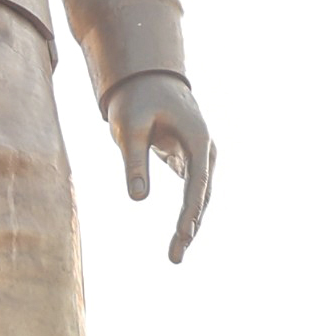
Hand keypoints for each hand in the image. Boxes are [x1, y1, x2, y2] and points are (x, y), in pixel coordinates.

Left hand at [105, 70, 214, 262]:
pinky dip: (188, 213)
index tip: (183, 234)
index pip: (197, 182)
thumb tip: (138, 198)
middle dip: (190, 226)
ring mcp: (201, 156)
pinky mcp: (190, 161)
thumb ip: (134, 161)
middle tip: (175, 256)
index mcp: (197, 137)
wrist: (147, 78)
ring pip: (200, 196)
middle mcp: (206, 149)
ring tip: (176, 254)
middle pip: (202, 195)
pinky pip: (193, 192)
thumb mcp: (130, 127)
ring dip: (191, 224)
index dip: (190, 210)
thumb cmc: (137, 98)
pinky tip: (182, 235)